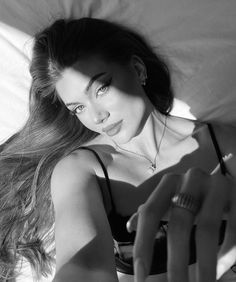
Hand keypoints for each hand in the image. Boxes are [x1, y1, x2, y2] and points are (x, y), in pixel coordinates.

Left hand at [127, 167, 235, 281]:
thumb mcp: (171, 199)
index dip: (143, 244)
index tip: (140, 276)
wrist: (226, 183)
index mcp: (169, 183)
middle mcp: (190, 180)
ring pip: (207, 230)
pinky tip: (220, 270)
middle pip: (179, 226)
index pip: (150, 213)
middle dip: (176, 264)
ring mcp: (216, 186)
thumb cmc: (194, 195)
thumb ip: (152, 211)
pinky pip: (233, 229)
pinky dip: (227, 253)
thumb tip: (130, 227)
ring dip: (204, 265)